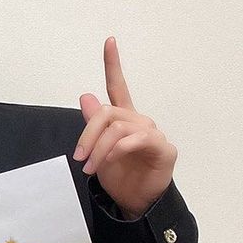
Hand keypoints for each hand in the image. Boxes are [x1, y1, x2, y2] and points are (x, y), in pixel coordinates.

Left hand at [73, 37, 176, 218]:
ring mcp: (152, 134)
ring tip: (90, 167)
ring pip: (118, 127)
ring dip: (99, 148)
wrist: (133, 201)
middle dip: (88, 134)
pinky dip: (119, 148)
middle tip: (79, 157)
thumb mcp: (97, 150)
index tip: (109, 41)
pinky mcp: (162, 149)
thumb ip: (93, 125)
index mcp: (123, 119)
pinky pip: (138, 139)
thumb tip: (85, 96)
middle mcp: (138, 122)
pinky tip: (110, 160)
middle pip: (108, 112)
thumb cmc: (118, 175)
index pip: (118, 86)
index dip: (113, 64)